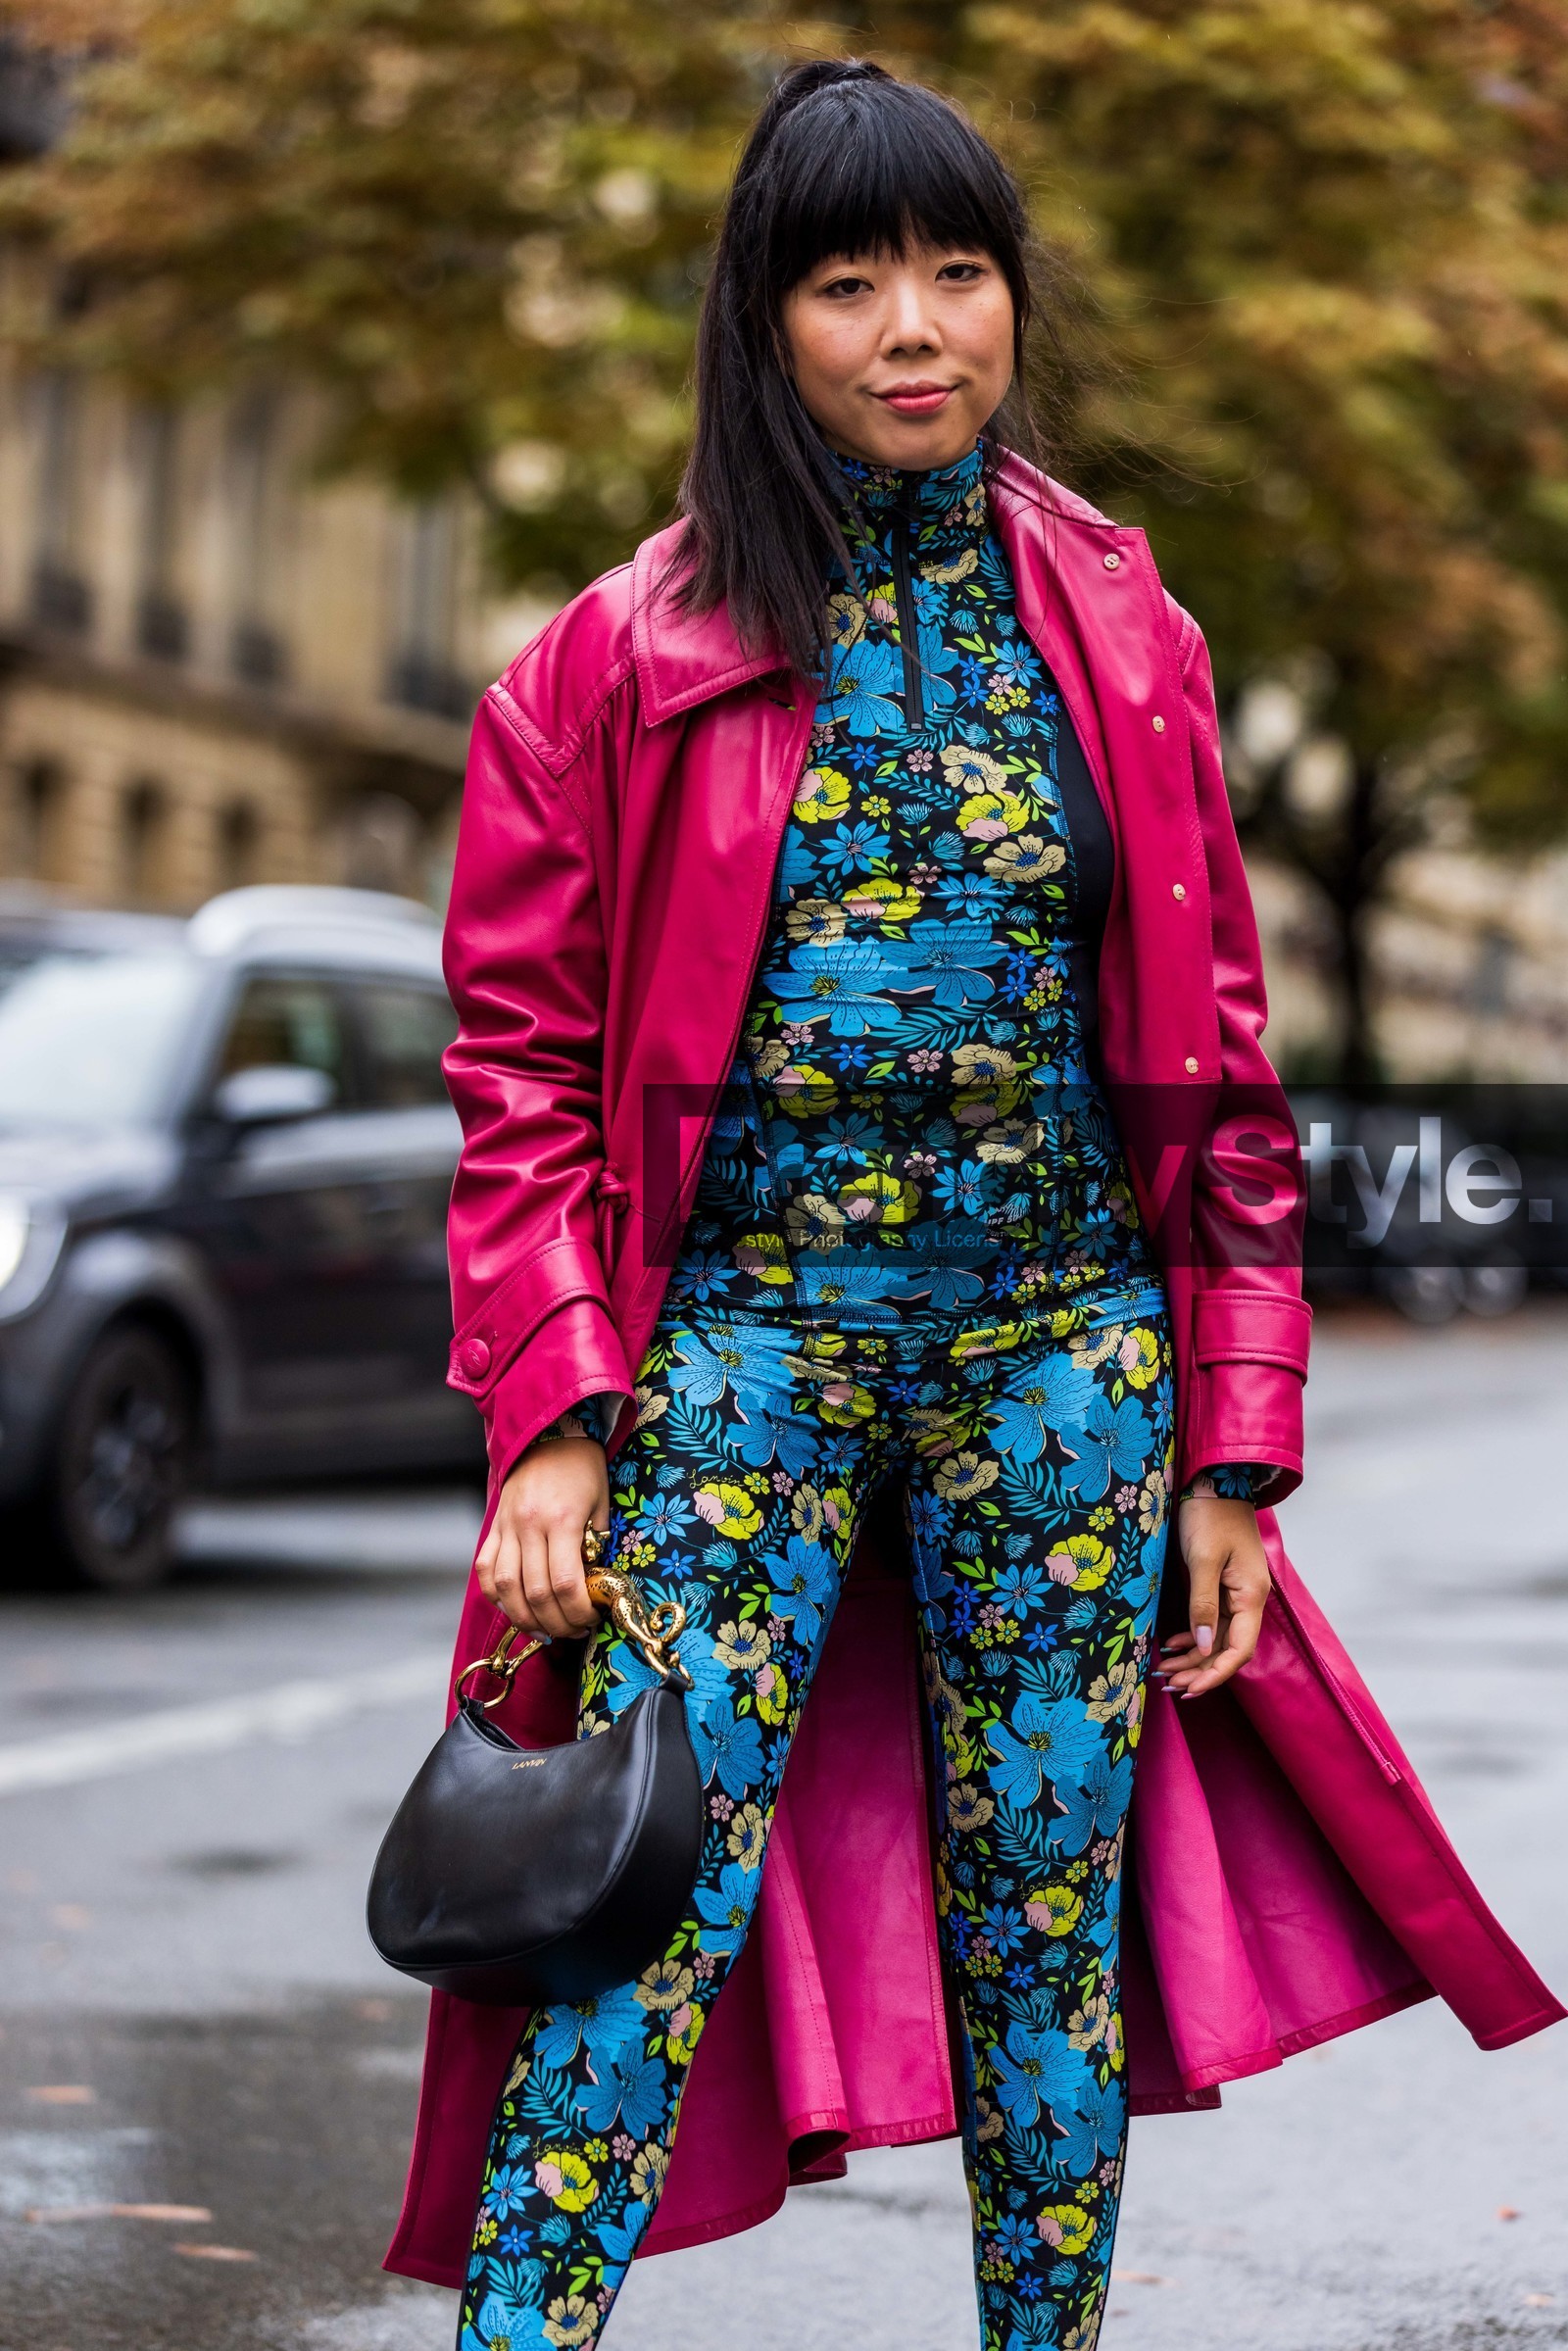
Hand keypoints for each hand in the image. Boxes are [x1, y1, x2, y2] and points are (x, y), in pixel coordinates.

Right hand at [476, 1418, 609, 1639]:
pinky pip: (485, 1570)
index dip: (577, 1612)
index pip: (565, 1583)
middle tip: (572, 1631)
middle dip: (555, 1623)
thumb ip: (595, 1545)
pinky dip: (497, 1595)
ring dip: (523, 1618)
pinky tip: (515, 1607)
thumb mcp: (602, 1504)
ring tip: (544, 1629)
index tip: (590, 1620)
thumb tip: (591, 1587)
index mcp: (562, 1520)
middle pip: (534, 1593)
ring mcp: (506, 1527)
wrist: (548, 1433)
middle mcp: (529, 1525)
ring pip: (503, 1587)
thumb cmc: (583, 1470)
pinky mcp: (493, 1526)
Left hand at [1158, 1495, 1271, 1699]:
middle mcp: (1248, 1599)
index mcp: (1250, 1595)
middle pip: (1227, 1647)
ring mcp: (1236, 1592)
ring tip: (1165, 1671)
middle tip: (1167, 1684)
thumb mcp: (1202, 1558)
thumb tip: (1202, 1646)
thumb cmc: (1210, 1514)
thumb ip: (1202, 1603)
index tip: (1190, 1689)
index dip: (1215, 1673)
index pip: (1239, 1649)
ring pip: (1217, 1636)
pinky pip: (1212, 1620)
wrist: (1216, 1481)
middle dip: (1198, 1670)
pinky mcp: (1223, 1584)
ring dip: (1193, 1656)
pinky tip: (1173, 1644)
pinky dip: (1193, 1636)